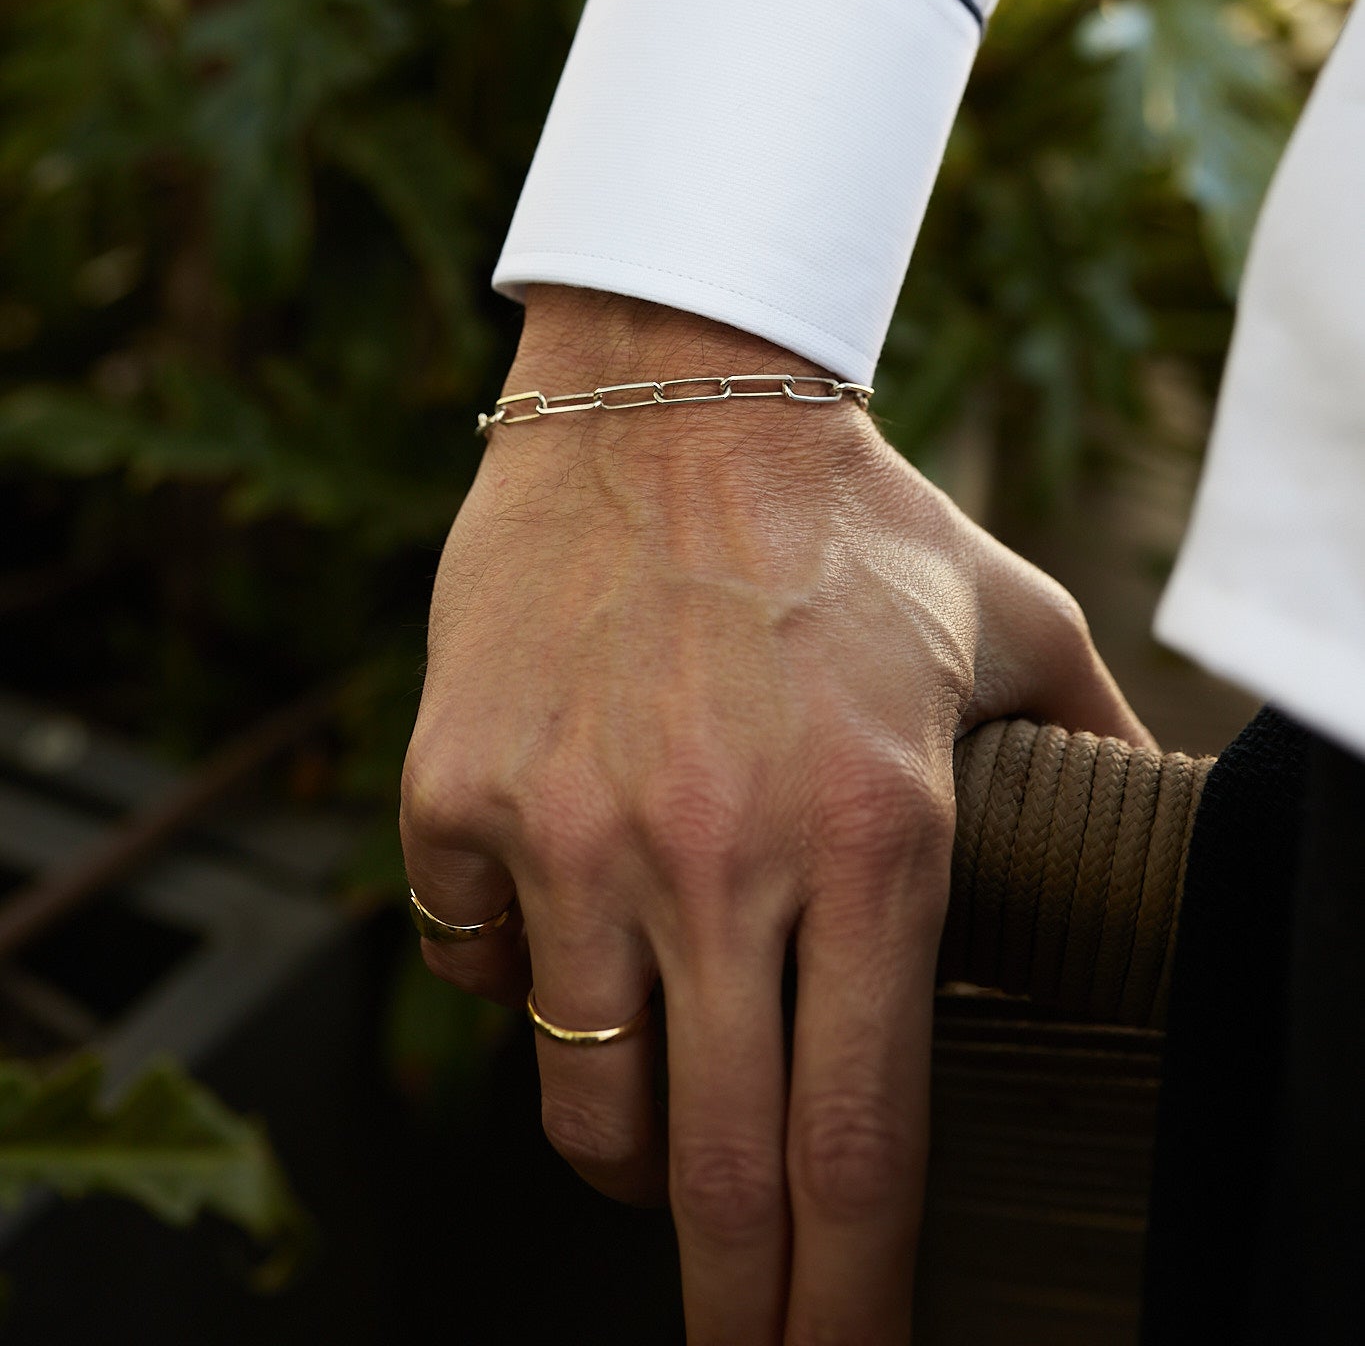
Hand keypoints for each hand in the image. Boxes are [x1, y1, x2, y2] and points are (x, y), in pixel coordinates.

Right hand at [401, 289, 1148, 1343]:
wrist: (666, 394)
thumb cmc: (845, 521)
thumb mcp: (1011, 622)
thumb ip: (1102, 752)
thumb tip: (1180, 836)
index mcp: (875, 836)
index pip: (862, 1148)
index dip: (850, 1308)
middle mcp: (714, 853)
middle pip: (713, 1179)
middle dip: (733, 1307)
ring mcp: (570, 827)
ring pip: (580, 1099)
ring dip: (623, 1138)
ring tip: (659, 1096)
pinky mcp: (459, 791)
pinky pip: (475, 967)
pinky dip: (520, 975)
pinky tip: (566, 908)